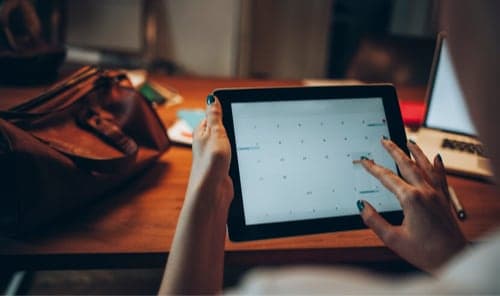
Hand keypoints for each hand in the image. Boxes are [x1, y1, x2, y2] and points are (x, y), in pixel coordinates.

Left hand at [187, 94, 232, 209]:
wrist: (213, 191)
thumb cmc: (210, 163)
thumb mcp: (216, 133)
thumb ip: (215, 116)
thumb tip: (212, 98)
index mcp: (201, 132)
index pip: (213, 116)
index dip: (225, 112)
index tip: (238, 109)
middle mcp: (206, 144)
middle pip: (223, 130)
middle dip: (234, 129)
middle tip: (243, 127)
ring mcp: (215, 157)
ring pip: (230, 144)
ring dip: (237, 144)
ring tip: (242, 145)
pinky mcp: (223, 168)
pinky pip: (233, 157)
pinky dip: (238, 156)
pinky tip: (243, 158)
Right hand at [358, 139, 466, 272]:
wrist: (453, 258)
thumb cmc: (425, 252)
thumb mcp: (393, 239)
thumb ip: (374, 220)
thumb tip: (362, 206)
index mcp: (411, 199)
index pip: (387, 177)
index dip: (373, 168)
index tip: (364, 160)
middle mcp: (425, 192)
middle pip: (407, 164)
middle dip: (394, 150)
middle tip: (385, 140)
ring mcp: (437, 194)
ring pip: (425, 166)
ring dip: (415, 152)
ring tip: (408, 141)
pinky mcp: (445, 199)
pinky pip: (441, 176)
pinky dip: (437, 165)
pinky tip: (436, 157)